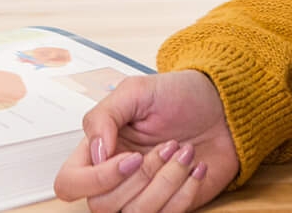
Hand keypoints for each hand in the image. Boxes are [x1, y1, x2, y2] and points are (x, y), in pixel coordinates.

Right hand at [52, 70, 234, 212]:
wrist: (221, 107)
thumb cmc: (179, 96)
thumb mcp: (136, 91)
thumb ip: (104, 117)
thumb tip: (94, 153)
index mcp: (100, 149)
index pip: (70, 183)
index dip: (95, 179)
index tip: (130, 157)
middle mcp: (116, 177)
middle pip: (103, 205)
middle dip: (142, 176)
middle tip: (167, 145)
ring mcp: (143, 195)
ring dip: (167, 182)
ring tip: (184, 152)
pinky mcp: (171, 205)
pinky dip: (186, 189)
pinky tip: (197, 166)